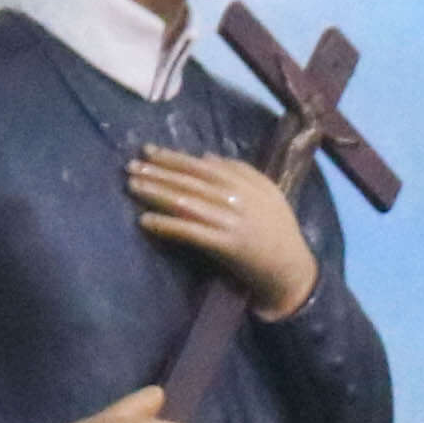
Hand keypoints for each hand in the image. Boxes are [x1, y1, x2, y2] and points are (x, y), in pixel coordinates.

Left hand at [129, 147, 319, 316]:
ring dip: (157, 194)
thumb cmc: (278, 232)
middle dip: (159, 172)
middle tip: (130, 166)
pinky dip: (167, 225)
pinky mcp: (227, 246)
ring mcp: (232, 223)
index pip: (203, 166)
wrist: (293, 271)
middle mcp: (239, 199)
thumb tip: (205, 157)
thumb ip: (240, 172)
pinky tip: (146, 220)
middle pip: (191, 182)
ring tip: (132, 186)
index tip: (148, 151)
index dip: (174, 158)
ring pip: (188, 203)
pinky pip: (191, 232)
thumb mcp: (266, 194)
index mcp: (248, 184)